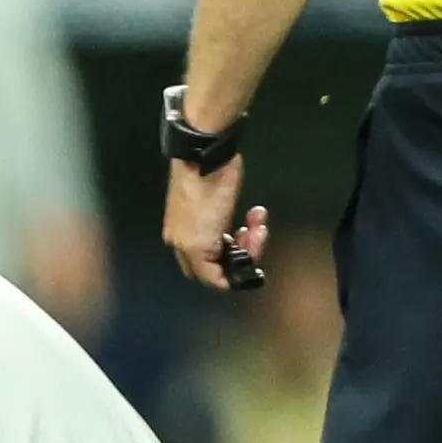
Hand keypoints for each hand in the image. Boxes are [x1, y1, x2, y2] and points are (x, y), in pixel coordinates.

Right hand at [164, 156, 267, 290]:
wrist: (207, 158)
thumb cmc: (204, 200)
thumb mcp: (200, 242)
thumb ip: (208, 270)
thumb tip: (221, 284)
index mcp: (183, 248)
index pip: (210, 278)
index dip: (232, 276)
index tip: (252, 266)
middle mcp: (191, 239)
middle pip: (222, 261)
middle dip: (244, 254)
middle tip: (258, 237)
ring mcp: (206, 222)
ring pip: (232, 243)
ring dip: (250, 237)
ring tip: (259, 224)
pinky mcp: (219, 207)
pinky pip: (237, 225)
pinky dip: (250, 223)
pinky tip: (256, 213)